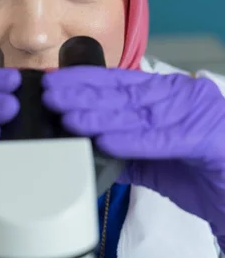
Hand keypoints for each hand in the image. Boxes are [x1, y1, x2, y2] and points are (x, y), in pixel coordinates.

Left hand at [43, 67, 224, 239]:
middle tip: (51, 93)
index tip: (56, 83)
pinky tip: (106, 141)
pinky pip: (162, 138)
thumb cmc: (205, 175)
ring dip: (101, 114)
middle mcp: (183, 97)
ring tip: (68, 116)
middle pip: (125, 93)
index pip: (121, 83)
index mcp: (170, 96)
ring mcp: (197, 113)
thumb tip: (89, 149)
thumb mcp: (156, 161)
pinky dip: (132, 141)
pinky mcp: (206, 138)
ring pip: (139, 112)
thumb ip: (126, 151)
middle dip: (84, 93)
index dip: (86, 82)